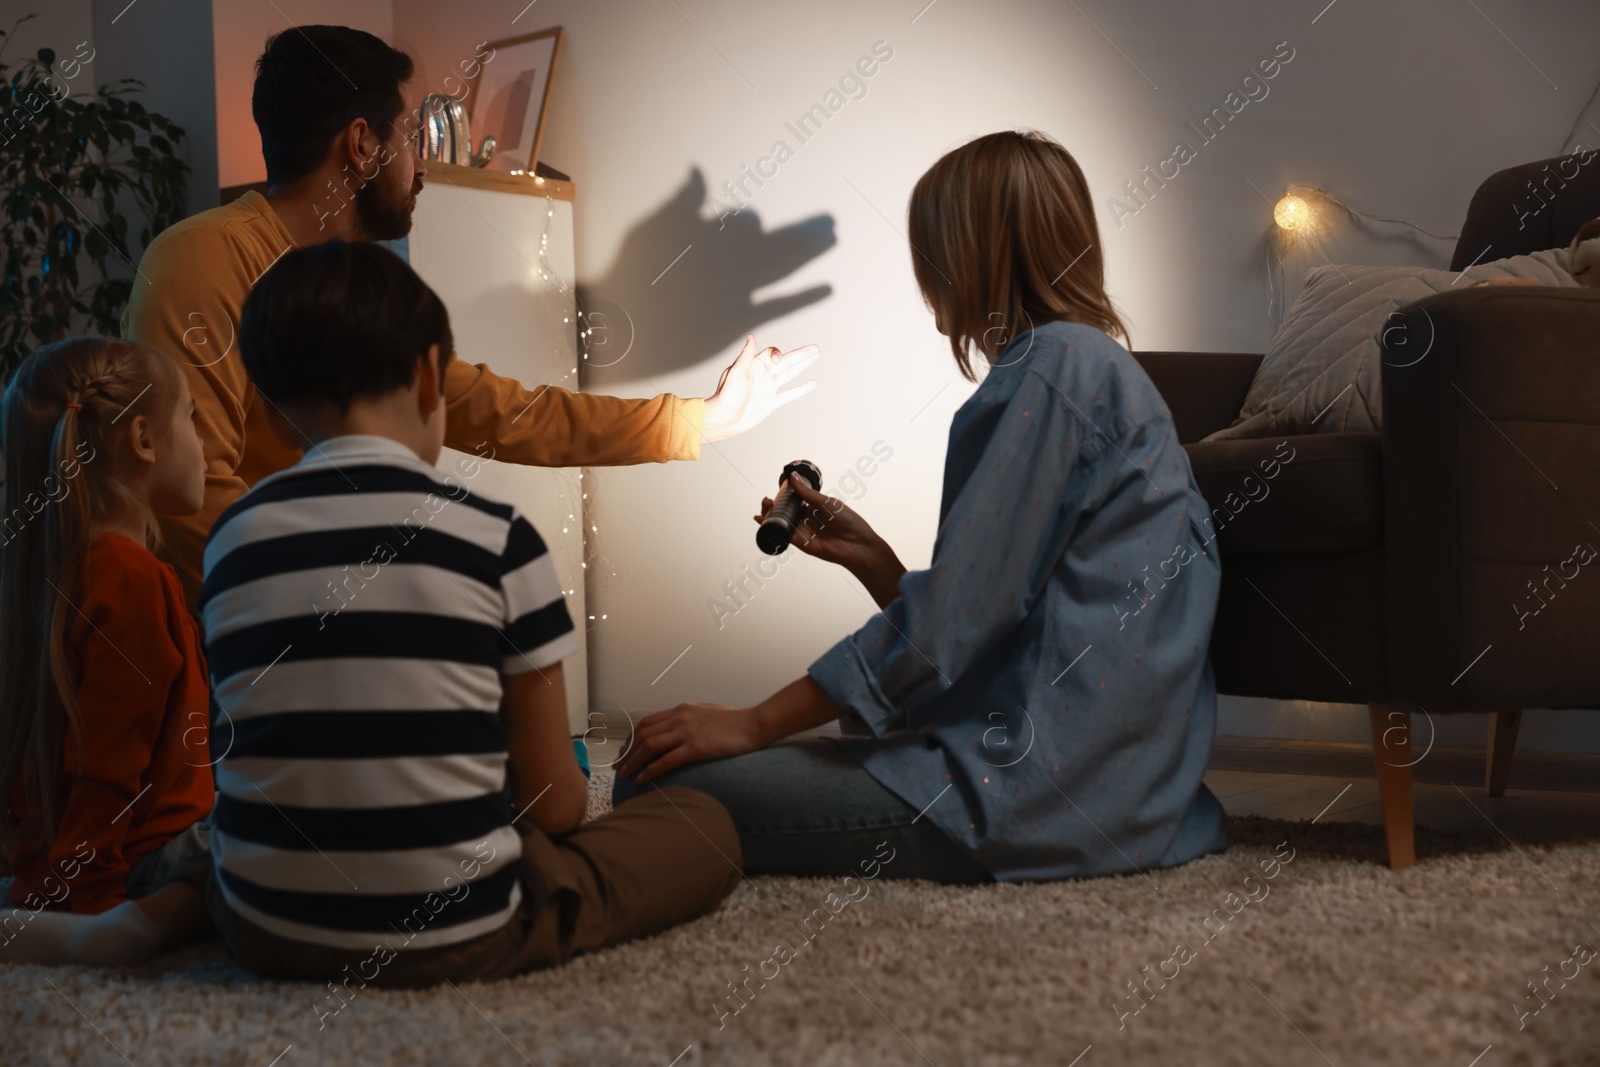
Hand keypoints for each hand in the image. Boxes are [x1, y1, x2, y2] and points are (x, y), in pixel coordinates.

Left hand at [614, 702, 767, 782]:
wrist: (754, 724)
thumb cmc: (734, 722)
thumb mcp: (706, 713)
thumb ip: (689, 719)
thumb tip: (676, 730)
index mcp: (681, 710)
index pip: (646, 723)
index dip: (631, 738)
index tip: (624, 752)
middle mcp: (680, 718)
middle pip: (642, 734)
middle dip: (626, 752)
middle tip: (618, 767)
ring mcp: (687, 732)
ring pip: (649, 746)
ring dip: (633, 762)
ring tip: (624, 775)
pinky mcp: (696, 747)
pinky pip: (666, 760)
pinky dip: (650, 770)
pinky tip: (642, 779)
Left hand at [700, 335, 819, 442]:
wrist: (725, 419)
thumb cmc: (726, 395)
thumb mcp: (736, 372)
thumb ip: (746, 355)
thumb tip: (751, 337)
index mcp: (754, 366)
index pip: (771, 354)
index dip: (777, 354)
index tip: (778, 359)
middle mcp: (763, 375)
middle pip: (786, 361)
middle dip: (801, 355)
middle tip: (815, 348)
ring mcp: (769, 388)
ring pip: (790, 374)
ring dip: (803, 365)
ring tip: (815, 356)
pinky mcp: (771, 402)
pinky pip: (790, 394)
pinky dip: (801, 389)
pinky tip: (812, 383)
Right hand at [756, 474, 905, 606]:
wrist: (857, 544)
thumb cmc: (848, 521)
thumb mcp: (826, 502)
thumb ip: (807, 493)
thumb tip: (792, 478)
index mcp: (813, 508)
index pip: (793, 500)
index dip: (782, 497)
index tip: (775, 491)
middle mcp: (807, 520)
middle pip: (785, 512)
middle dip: (772, 506)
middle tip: (766, 501)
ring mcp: (803, 532)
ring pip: (782, 523)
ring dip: (770, 516)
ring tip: (763, 508)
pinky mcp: (801, 543)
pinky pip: (784, 535)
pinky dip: (772, 529)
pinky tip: (763, 522)